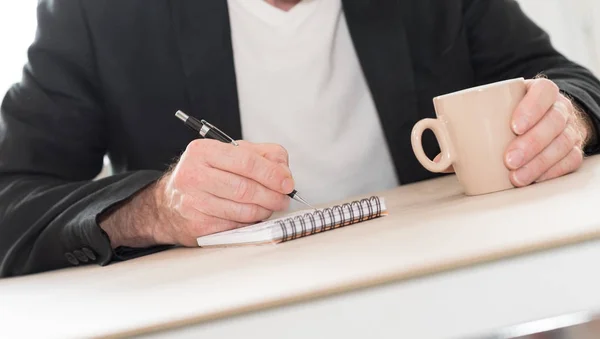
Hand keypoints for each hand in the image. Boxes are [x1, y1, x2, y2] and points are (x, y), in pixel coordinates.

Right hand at [100, 139, 293, 247]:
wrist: (168, 205)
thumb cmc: (205, 176)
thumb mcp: (229, 154)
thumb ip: (261, 155)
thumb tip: (284, 169)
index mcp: (202, 151)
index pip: (246, 162)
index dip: (272, 173)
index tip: (287, 182)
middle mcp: (193, 176)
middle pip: (246, 189)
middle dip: (272, 195)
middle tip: (284, 197)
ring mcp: (193, 203)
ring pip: (244, 210)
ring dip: (265, 210)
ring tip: (270, 205)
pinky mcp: (198, 227)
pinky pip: (236, 226)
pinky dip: (251, 222)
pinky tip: (252, 215)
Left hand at [434, 78, 594, 183]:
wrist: (540, 124)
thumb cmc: (506, 122)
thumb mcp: (489, 118)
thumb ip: (464, 132)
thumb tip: (438, 158)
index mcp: (536, 93)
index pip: (543, 91)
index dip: (531, 107)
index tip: (513, 126)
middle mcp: (558, 109)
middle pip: (553, 120)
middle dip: (531, 142)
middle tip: (508, 160)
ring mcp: (568, 130)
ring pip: (562, 143)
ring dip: (539, 162)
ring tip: (516, 177)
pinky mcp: (571, 151)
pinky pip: (569, 161)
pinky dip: (553, 172)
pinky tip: (535, 180)